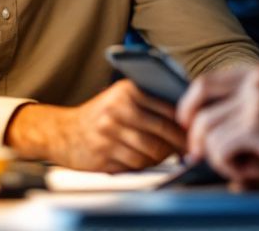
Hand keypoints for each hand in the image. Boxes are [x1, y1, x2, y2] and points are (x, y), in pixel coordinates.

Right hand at [6, 80, 184, 171]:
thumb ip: (149, 102)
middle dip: (179, 144)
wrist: (63, 132)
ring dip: (162, 157)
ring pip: (150, 152)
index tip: (195, 132)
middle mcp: (117, 110)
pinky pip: (135, 165)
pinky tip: (145, 160)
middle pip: (161, 132)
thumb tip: (187, 117)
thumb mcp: (121, 97)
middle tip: (189, 149)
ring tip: (165, 154)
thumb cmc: (101, 115)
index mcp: (126, 91)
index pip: (166, 108)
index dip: (184, 124)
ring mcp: (109, 134)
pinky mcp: (104, 155)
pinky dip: (144, 165)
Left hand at [177, 65, 258, 193]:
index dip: (189, 108)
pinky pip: (217, 147)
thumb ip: (233, 110)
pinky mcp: (256, 123)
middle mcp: (254, 79)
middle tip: (198, 155)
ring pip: (205, 130)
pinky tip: (247, 170)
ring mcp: (256, 98)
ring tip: (240, 165)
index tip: (190, 129)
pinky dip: (226, 166)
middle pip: (198, 103)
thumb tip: (189, 123)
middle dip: (194, 134)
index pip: (204, 82)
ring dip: (216, 156)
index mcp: (256, 73)